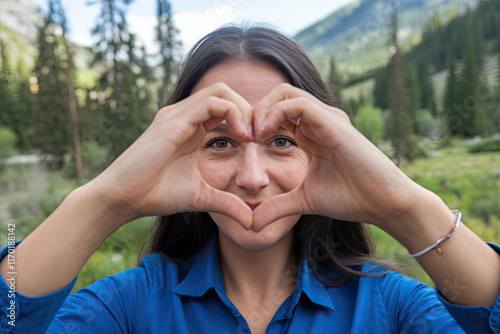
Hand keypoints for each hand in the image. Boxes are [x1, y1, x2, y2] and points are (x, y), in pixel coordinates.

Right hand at [88, 83, 253, 228]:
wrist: (122, 198)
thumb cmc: (156, 195)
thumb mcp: (202, 197)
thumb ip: (227, 203)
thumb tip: (251, 221)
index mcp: (192, 128)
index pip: (226, 107)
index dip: (247, 120)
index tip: (259, 143)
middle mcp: (185, 116)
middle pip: (226, 93)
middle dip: (249, 110)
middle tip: (260, 136)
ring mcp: (178, 115)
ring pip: (221, 91)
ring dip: (243, 109)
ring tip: (251, 136)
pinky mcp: (173, 120)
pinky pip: (211, 102)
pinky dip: (232, 113)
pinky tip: (241, 136)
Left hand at [251, 83, 421, 230]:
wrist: (382, 203)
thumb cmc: (350, 198)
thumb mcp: (302, 201)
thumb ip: (277, 207)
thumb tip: (251, 224)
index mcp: (310, 133)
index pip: (276, 112)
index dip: (254, 122)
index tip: (240, 143)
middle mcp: (317, 121)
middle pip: (277, 96)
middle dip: (254, 111)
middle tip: (241, 135)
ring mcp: (326, 119)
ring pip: (285, 94)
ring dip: (261, 110)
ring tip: (250, 134)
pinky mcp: (333, 123)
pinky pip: (298, 104)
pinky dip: (275, 112)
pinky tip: (263, 133)